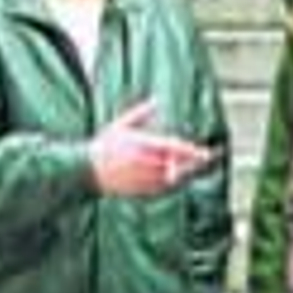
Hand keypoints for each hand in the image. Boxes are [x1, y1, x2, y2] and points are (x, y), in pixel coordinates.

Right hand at [88, 100, 218, 197]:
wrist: (87, 170)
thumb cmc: (104, 145)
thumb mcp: (121, 124)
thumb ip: (140, 113)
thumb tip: (155, 101)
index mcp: (143, 145)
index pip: (173, 148)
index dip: (190, 150)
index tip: (202, 151)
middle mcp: (146, 163)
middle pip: (177, 165)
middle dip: (192, 162)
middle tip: (205, 158)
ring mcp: (143, 179)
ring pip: (171, 179)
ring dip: (183, 173)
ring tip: (191, 167)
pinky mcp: (140, 191)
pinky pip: (161, 189)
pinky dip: (171, 183)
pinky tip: (174, 178)